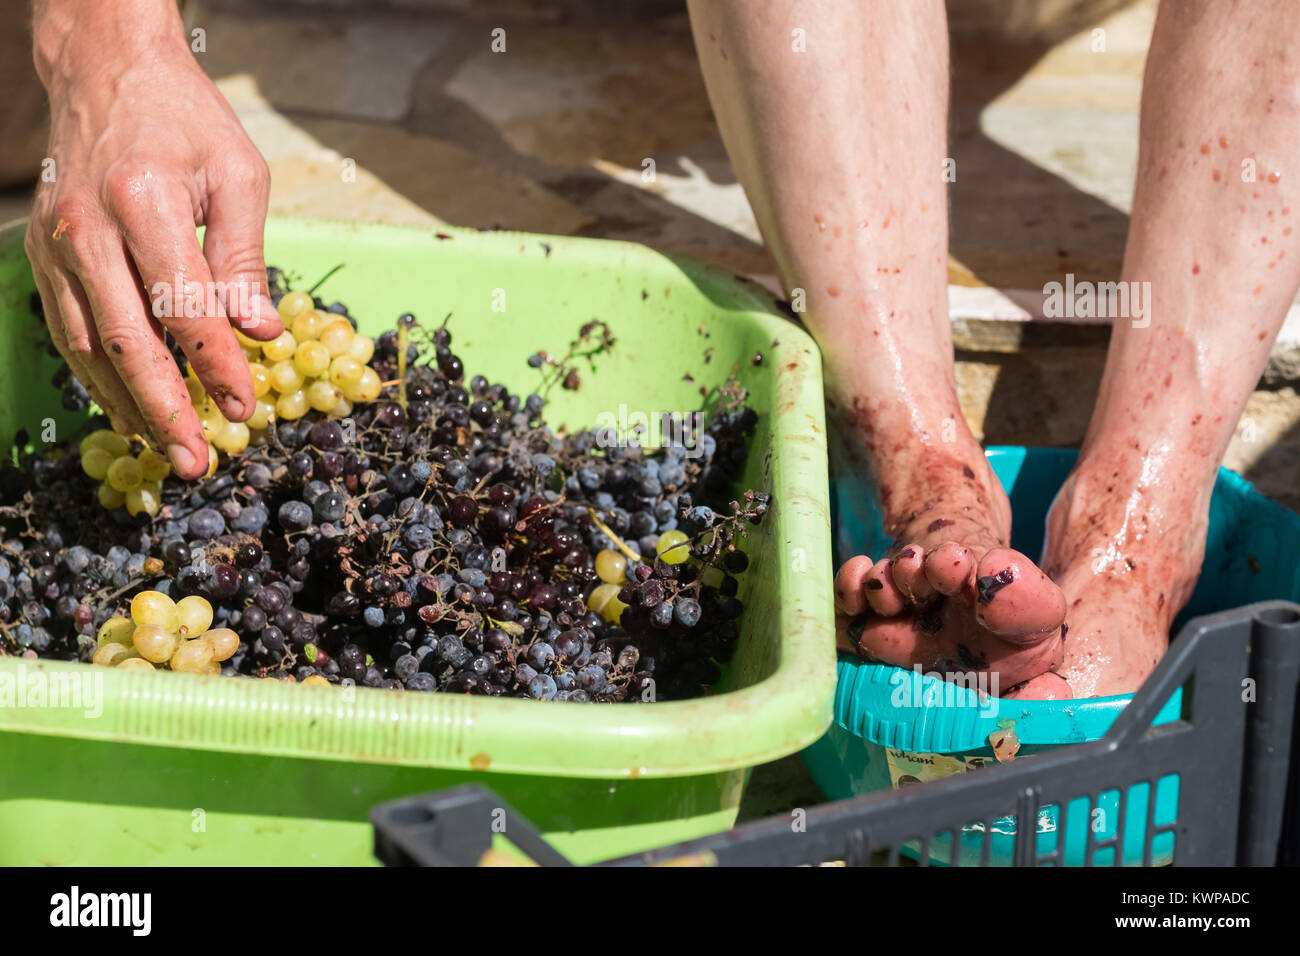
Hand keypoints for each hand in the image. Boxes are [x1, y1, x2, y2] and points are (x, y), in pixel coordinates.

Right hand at [26, 0, 281, 478]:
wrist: (105, 70)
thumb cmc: (184, 121)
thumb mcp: (238, 176)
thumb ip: (245, 259)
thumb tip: (260, 334)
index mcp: (142, 203)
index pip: (184, 308)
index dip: (216, 367)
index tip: (244, 409)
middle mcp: (87, 228)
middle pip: (125, 341)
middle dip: (165, 409)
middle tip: (195, 461)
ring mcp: (55, 242)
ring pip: (86, 345)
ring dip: (126, 404)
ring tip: (163, 447)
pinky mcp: (41, 252)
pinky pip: (66, 328)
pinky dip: (95, 374)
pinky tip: (126, 405)